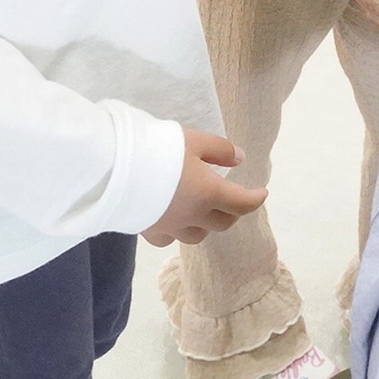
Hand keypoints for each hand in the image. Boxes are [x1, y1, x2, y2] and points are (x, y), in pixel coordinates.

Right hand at [141, 128, 266, 246]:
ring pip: (198, 236)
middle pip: (223, 223)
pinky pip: (170, 239)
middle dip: (233, 212)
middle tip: (234, 199)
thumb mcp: (194, 140)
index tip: (262, 193)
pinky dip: (178, 231)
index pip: (242, 203)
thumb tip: (240, 159)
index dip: (255, 199)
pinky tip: (175, 220)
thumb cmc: (159, 149)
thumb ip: (220, 150)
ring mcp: (170, 227)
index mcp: (209, 193)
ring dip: (207, 224)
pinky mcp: (149, 230)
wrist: (116, 169)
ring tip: (205, 210)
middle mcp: (193, 216)